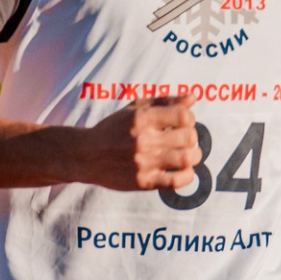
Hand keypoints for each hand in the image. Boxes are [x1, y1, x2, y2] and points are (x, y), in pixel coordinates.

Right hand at [80, 94, 201, 191]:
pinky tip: (184, 170)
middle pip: (189, 137)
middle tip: (184, 139)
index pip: (183, 116)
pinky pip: (176, 181)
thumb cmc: (114, 128)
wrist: (86, 155)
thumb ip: (164, 101)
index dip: (189, 118)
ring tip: (188, 154)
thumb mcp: (135, 108)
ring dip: (193, 155)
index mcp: (142, 118)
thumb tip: (193, 97)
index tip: (183, 122)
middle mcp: (144, 140)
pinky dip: (187, 175)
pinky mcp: (143, 182)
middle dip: (191, 137)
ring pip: (187, 158)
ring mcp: (144, 162)